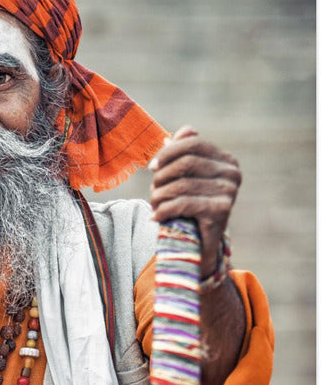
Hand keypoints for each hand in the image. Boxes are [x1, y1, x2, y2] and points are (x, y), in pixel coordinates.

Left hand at [149, 125, 241, 275]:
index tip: (151, 167)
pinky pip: (183, 204)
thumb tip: (170, 137)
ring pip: (182, 185)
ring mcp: (229, 192)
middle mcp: (232, 173)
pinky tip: (156, 217)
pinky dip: (163, 210)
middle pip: (187, 163)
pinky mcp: (221, 211)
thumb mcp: (185, 181)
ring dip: (160, 196)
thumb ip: (180, 158)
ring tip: (153, 205)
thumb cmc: (190, 210)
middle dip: (163, 176)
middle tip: (152, 190)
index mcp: (226, 160)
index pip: (194, 144)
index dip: (169, 152)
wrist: (200, 247)